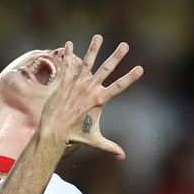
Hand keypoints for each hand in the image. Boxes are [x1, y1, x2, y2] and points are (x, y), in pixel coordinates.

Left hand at [38, 35, 143, 158]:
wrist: (53, 131)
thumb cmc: (74, 135)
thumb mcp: (94, 139)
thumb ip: (109, 146)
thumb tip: (123, 156)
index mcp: (99, 100)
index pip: (119, 87)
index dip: (130, 78)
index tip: (141, 68)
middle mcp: (89, 89)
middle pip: (106, 70)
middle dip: (116, 57)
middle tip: (125, 45)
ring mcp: (76, 84)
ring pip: (87, 63)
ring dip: (93, 49)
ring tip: (98, 36)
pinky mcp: (64, 83)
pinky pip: (67, 66)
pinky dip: (68, 55)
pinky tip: (68, 44)